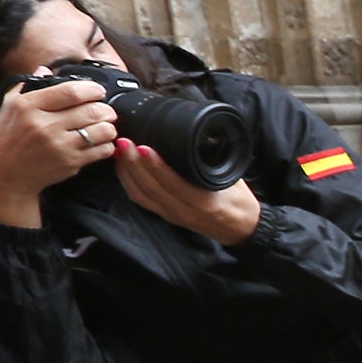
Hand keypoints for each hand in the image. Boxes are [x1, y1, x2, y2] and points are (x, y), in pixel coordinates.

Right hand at [0, 78, 118, 202]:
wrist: (2, 174)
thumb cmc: (3, 137)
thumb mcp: (8, 105)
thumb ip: (28, 86)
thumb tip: (46, 69)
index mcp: (28, 106)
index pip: (70, 92)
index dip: (91, 89)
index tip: (97, 90)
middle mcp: (45, 125)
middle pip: (92, 111)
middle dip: (106, 108)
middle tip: (106, 109)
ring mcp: (59, 146)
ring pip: (102, 131)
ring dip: (109, 126)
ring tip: (105, 125)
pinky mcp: (69, 163)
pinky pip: (101, 150)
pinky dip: (107, 144)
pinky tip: (101, 142)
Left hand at [114, 141, 261, 245]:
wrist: (242, 228)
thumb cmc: (239, 202)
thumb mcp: (233, 180)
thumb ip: (214, 161)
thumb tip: (200, 134)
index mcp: (205, 203)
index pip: (175, 185)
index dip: (156, 166)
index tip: (144, 146)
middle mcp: (184, 212)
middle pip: (151, 189)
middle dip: (134, 163)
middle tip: (124, 140)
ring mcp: (172, 215)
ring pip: (141, 194)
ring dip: (126, 171)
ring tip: (119, 149)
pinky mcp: (164, 215)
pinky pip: (140, 199)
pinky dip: (127, 181)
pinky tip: (123, 165)